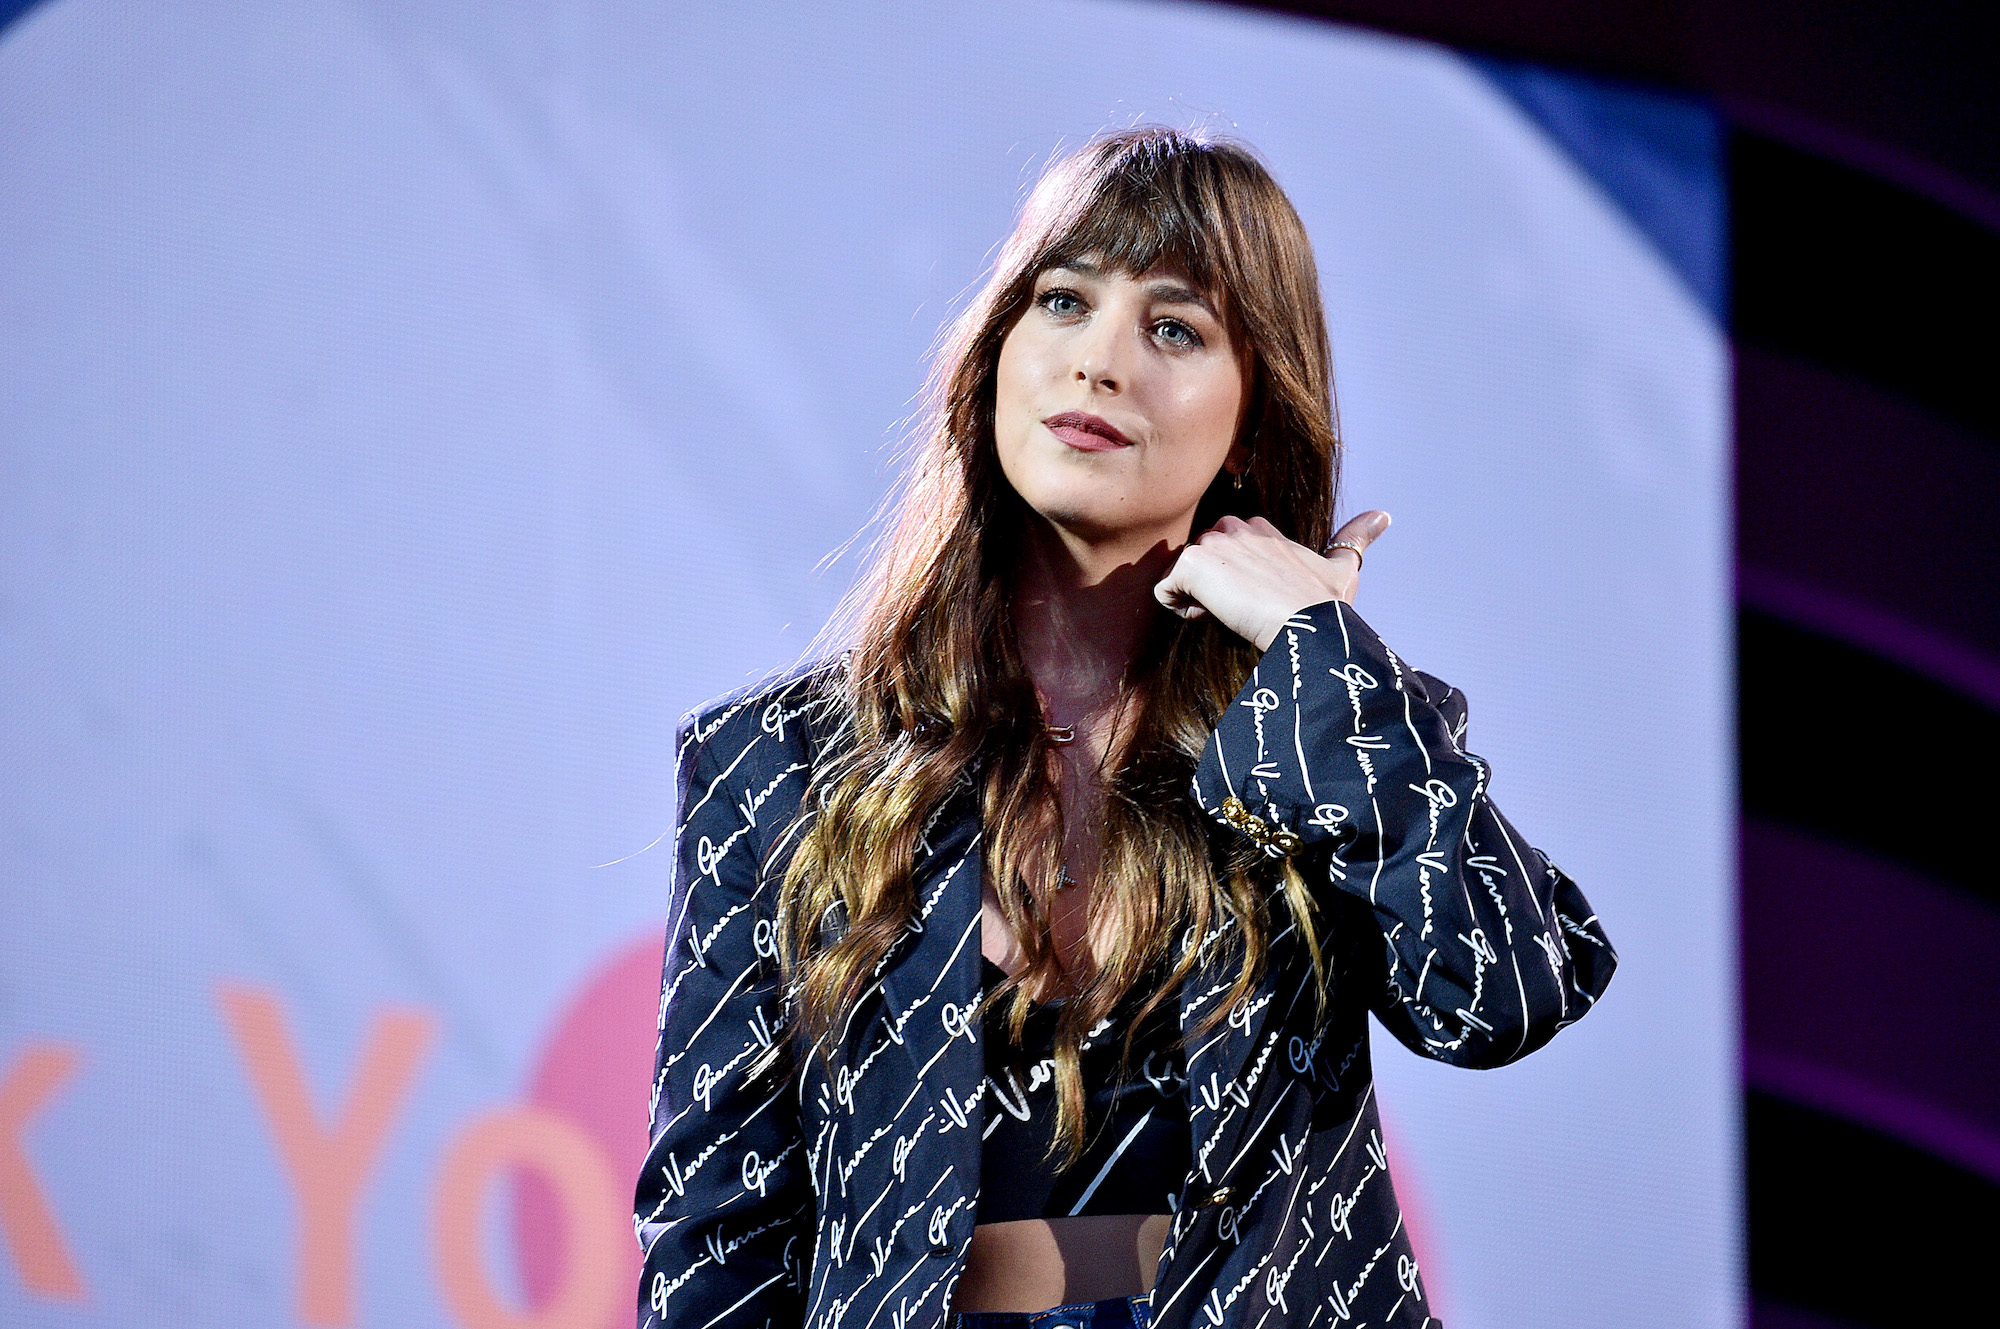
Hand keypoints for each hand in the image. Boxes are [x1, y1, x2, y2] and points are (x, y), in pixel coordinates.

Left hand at [1153, 510, 1391, 649]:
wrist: (1307, 626)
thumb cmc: (1325, 607)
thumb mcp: (1344, 570)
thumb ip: (1356, 539)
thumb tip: (1384, 516)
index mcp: (1260, 527)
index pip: (1224, 556)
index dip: (1235, 585)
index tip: (1259, 601)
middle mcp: (1234, 525)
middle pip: (1198, 567)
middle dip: (1211, 592)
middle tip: (1245, 610)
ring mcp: (1211, 542)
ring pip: (1181, 578)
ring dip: (1198, 602)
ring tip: (1232, 614)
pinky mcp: (1191, 562)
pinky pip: (1165, 592)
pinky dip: (1182, 611)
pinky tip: (1214, 617)